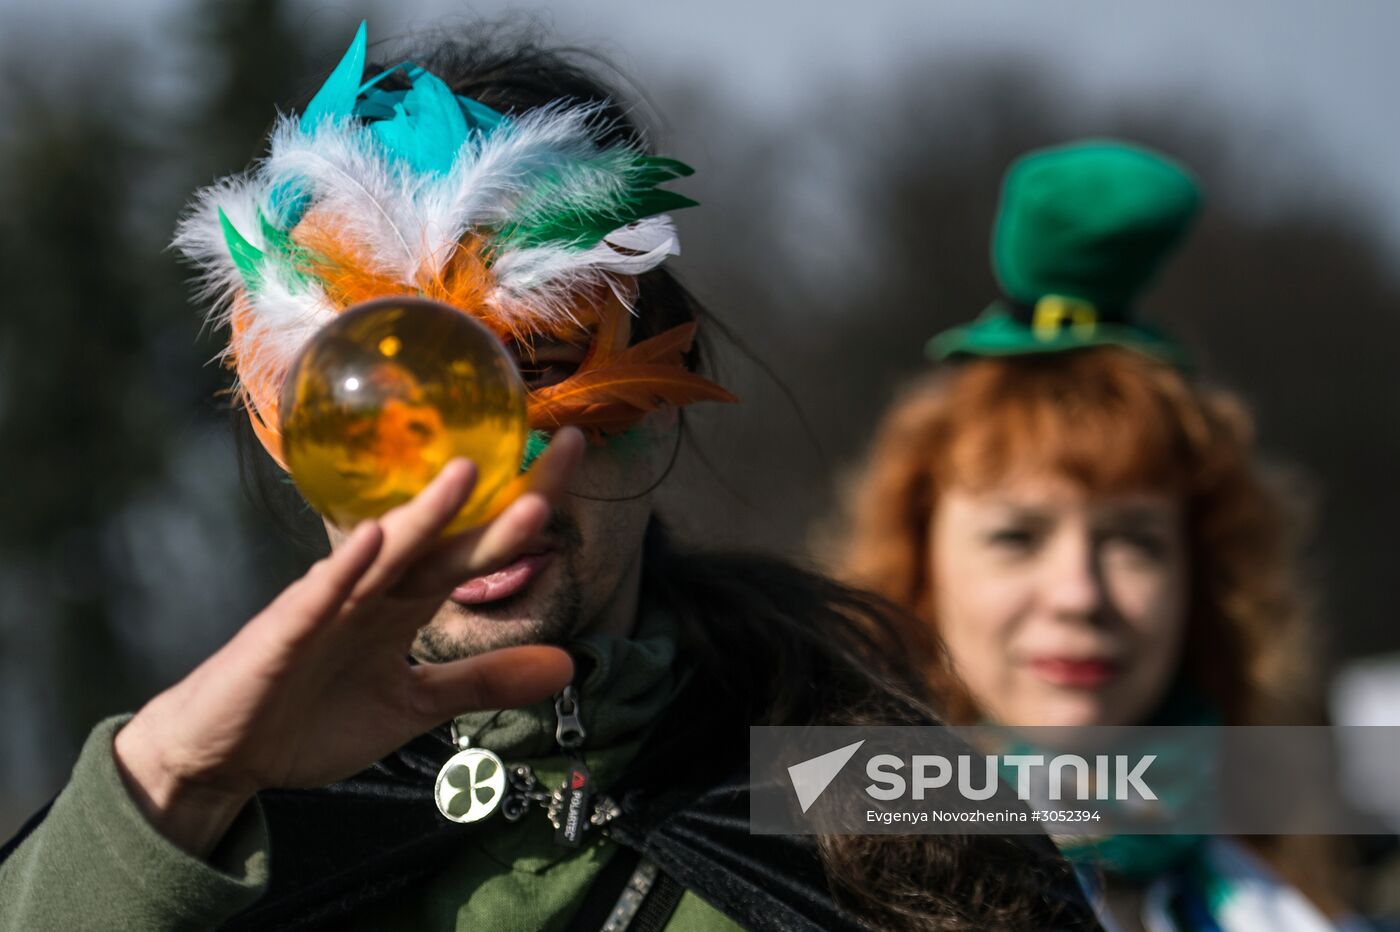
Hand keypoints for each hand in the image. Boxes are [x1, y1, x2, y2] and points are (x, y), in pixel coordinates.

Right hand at [113, 428, 585, 856]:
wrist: (227, 750)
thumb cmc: (317, 716)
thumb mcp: (417, 704)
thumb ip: (485, 680)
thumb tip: (568, 664)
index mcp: (409, 600)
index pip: (480, 546)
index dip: (528, 507)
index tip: (575, 454)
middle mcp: (377, 588)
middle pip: (448, 537)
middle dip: (503, 497)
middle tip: (566, 446)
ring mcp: (329, 605)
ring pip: (387, 554)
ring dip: (425, 515)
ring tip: (468, 472)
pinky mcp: (284, 633)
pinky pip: (316, 598)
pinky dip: (343, 570)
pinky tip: (373, 537)